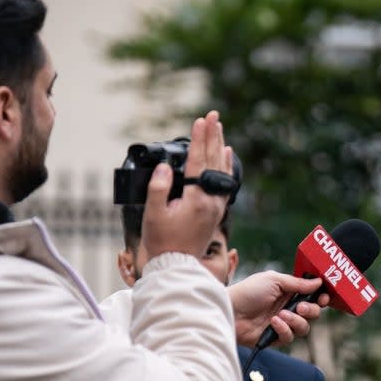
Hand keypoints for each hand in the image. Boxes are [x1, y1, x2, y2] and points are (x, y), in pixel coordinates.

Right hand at [140, 112, 232, 263]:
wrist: (176, 265)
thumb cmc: (162, 242)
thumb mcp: (153, 214)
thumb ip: (159, 188)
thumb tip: (165, 167)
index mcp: (197, 199)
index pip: (199, 162)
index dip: (200, 139)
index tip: (201, 120)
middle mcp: (211, 201)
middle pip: (214, 161)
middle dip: (213, 136)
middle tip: (213, 115)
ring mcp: (216, 206)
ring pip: (222, 170)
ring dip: (219, 147)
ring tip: (219, 128)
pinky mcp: (216, 211)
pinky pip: (226, 183)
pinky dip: (227, 166)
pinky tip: (227, 154)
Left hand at [229, 271, 330, 347]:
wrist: (229, 311)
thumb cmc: (247, 292)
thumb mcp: (273, 280)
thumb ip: (297, 283)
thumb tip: (318, 282)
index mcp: (288, 292)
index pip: (312, 296)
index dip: (321, 298)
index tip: (323, 298)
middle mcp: (288, 308)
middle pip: (313, 313)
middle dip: (312, 310)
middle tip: (301, 307)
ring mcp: (282, 323)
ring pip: (304, 328)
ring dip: (296, 321)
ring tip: (281, 315)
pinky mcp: (275, 337)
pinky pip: (289, 337)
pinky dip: (284, 329)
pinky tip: (273, 323)